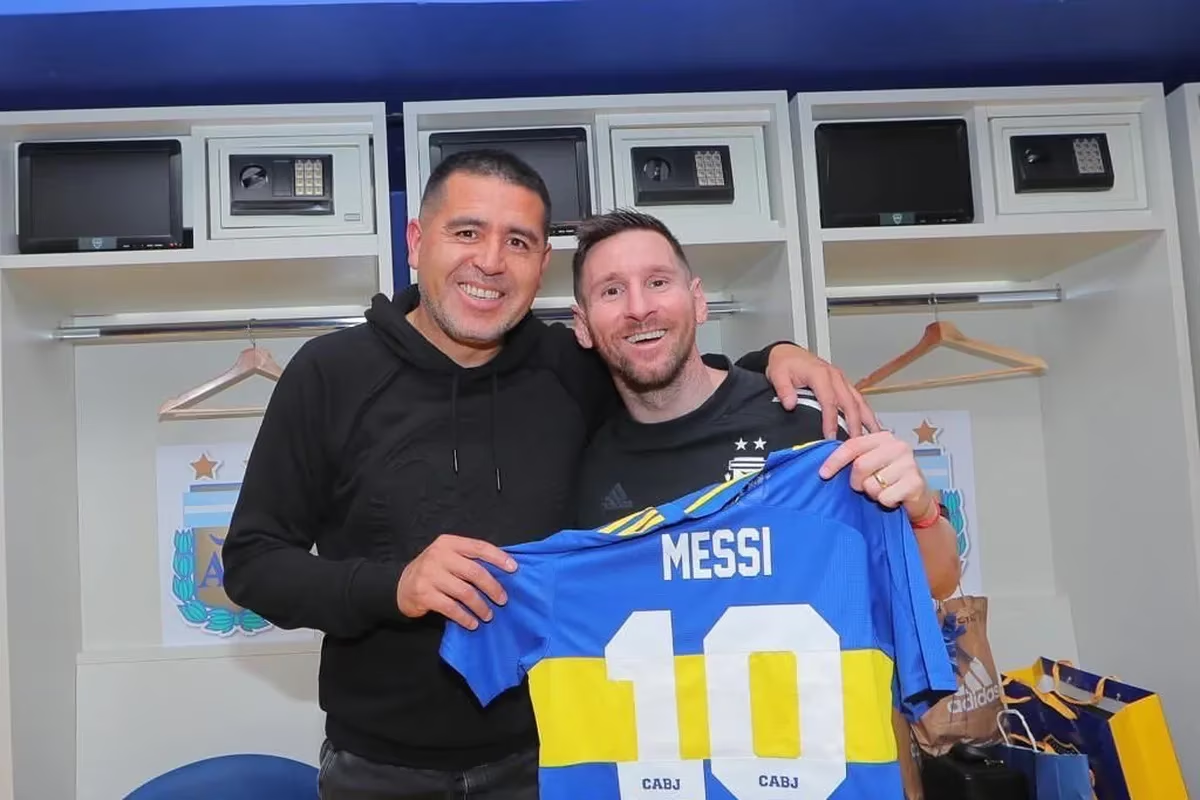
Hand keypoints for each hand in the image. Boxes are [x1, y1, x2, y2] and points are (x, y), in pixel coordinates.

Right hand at [396, 534, 515, 629]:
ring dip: (480, 606)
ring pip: (464, 592)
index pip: (479, 547)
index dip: (498, 558)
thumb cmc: (434, 571)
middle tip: (503, 600)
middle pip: (474, 572)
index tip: (514, 569)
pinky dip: (465, 617)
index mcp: (449, 543)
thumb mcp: (449, 557)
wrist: (401, 585)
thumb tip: (503, 571)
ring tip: (489, 615)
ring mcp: (429, 575)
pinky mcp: (423, 594)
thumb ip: (469, 559)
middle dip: (492, 588)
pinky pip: (451, 608)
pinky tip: (472, 623)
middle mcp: (438, 556)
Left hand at [764, 343, 879, 438]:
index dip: (831, 420)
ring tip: (874, 438)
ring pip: (859, 401)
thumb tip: (790, 404)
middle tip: (855, 445)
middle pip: (849, 403)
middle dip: (853, 425)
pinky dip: (866, 414)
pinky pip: (859, 400)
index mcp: (820, 374)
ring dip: (867, 420)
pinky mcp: (844, 384)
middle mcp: (835, 376)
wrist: (788, 353)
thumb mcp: (778, 374)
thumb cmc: (784, 364)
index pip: (829, 401)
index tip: (830, 437)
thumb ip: (784, 389)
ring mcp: (842, 380)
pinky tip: (872, 427)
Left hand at [818, 431, 929, 515]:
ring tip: (884, 490)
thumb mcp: (872, 462)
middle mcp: (898, 446)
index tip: (823, 474)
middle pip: (860, 465)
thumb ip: (854, 458)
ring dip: (873, 494)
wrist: (918, 496)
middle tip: (864, 486)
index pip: (852, 445)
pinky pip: (885, 497)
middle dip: (856, 482)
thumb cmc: (890, 478)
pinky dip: (885, 502)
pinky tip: (894, 497)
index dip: (835, 461)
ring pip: (872, 485)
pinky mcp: (915, 483)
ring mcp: (909, 464)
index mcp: (884, 437)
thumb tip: (825, 466)